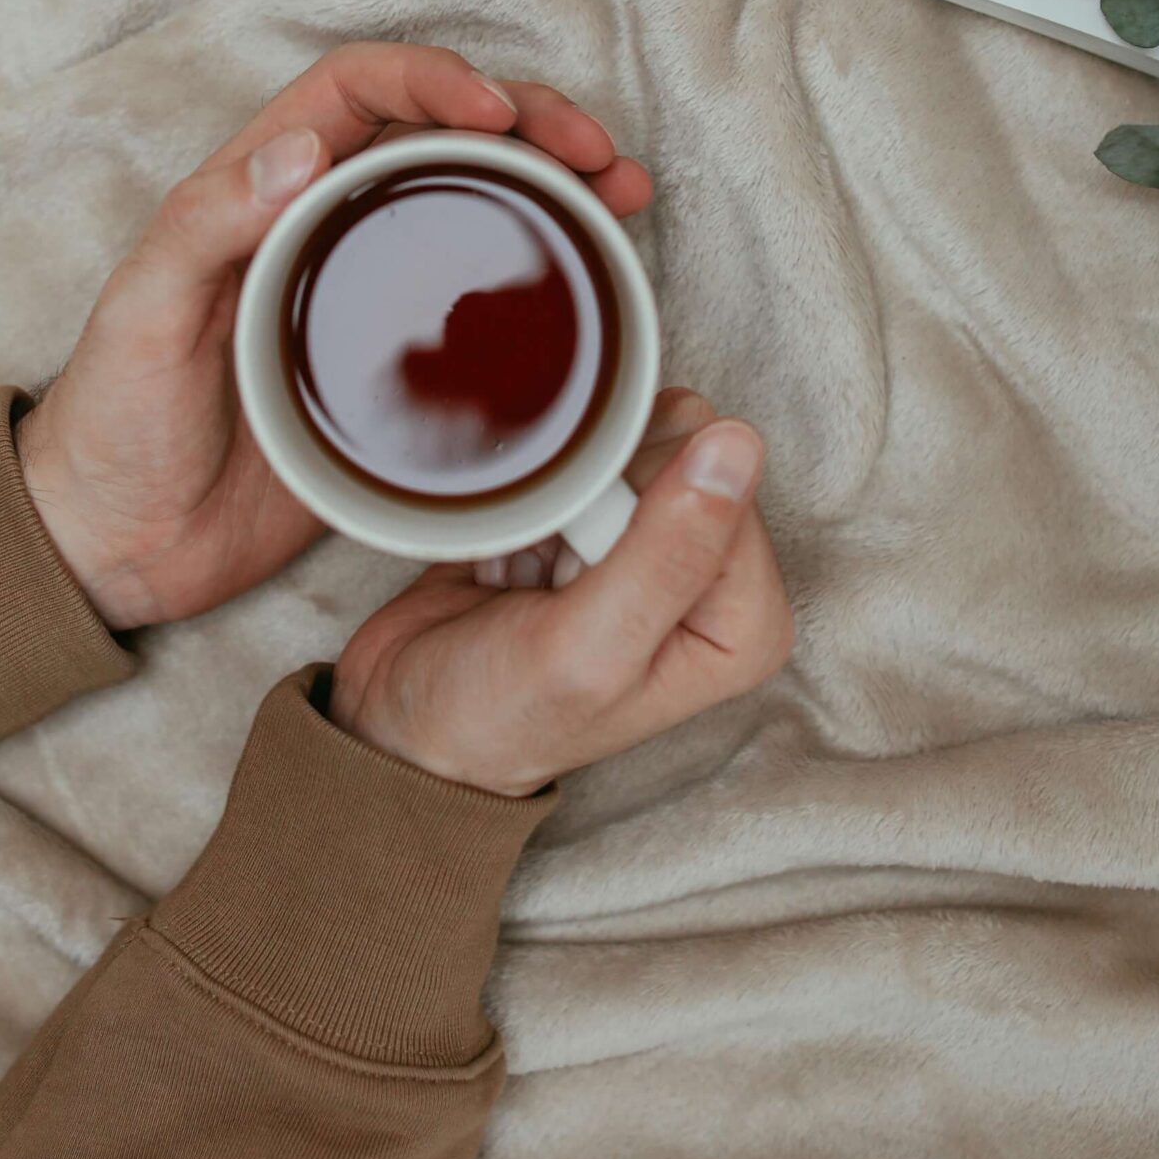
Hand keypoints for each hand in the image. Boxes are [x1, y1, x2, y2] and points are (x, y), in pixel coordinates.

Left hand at [15, 42, 651, 630]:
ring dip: (551, 185)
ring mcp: (364, 295)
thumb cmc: (111, 425)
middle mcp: (319, 226)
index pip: (356, 91)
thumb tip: (296, 151)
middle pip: (438, 135)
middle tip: (594, 150)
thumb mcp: (142, 316)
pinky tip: (591, 276)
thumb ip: (206, 229)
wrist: (118, 546)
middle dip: (526, 122)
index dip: (432, 78)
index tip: (496, 111)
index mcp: (255, 192)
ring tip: (621, 191)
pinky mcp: (397, 367)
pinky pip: (479, 299)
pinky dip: (541, 273)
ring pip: (473, 205)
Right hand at [328, 389, 792, 796]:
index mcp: (745, 624)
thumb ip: (669, 553)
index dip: (647, 506)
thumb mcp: (589, 651)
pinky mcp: (609, 519)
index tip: (588, 567)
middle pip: (686, 452)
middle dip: (608, 494)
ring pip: (634, 440)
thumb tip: (738, 444)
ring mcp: (664, 543)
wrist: (413, 717)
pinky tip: (528, 543)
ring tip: (543, 555)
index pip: (728, 492)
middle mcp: (717, 580)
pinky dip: (545, 486)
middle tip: (561, 570)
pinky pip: (587, 451)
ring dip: (572, 488)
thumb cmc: (502, 713)